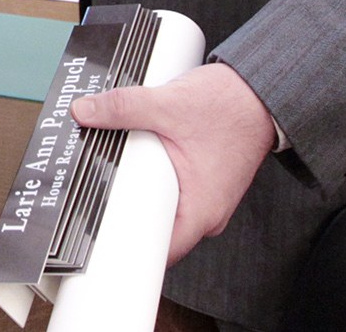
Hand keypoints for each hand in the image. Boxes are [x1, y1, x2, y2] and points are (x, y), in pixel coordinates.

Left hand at [69, 61, 277, 264]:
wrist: (259, 92)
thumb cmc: (230, 106)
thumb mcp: (168, 104)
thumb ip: (123, 108)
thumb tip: (86, 112)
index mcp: (201, 211)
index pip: (157, 251)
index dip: (125, 248)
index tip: (97, 238)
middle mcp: (206, 213)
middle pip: (156, 229)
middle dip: (125, 212)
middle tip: (95, 193)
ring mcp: (206, 199)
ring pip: (163, 208)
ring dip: (141, 192)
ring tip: (115, 172)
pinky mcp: (204, 183)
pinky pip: (173, 191)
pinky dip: (155, 178)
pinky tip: (140, 159)